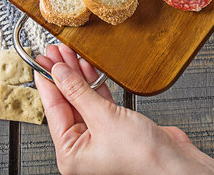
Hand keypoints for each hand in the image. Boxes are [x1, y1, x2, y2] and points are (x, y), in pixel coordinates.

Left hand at [35, 44, 213, 174]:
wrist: (172, 161)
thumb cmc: (140, 154)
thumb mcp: (103, 118)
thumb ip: (79, 92)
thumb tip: (60, 72)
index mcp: (70, 153)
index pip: (53, 110)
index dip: (47, 83)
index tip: (41, 62)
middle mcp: (82, 145)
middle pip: (66, 103)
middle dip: (62, 75)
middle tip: (54, 52)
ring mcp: (99, 135)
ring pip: (82, 99)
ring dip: (78, 76)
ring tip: (69, 54)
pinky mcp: (115, 125)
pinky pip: (99, 101)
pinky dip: (94, 83)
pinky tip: (90, 67)